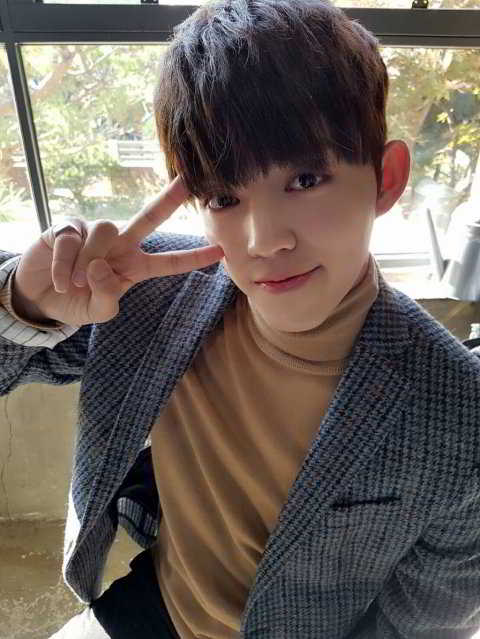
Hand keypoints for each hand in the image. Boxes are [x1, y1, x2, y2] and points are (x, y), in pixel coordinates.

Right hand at [12, 177, 223, 326]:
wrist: (40, 298)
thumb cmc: (76, 303)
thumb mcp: (98, 312)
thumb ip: (107, 295)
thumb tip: (100, 266)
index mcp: (134, 266)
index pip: (168, 262)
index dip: (193, 258)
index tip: (221, 251)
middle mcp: (119, 244)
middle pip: (149, 218)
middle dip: (169, 199)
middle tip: (188, 181)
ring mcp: (93, 232)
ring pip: (105, 231)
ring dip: (88, 263)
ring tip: (74, 284)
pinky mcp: (67, 227)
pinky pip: (72, 241)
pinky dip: (64, 266)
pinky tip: (59, 280)